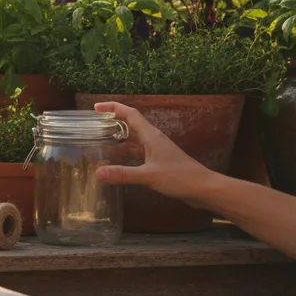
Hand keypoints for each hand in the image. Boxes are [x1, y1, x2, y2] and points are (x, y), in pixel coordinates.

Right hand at [92, 101, 218, 199]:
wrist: (202, 188)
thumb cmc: (179, 177)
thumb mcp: (148, 176)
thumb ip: (123, 174)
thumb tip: (97, 172)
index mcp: (151, 135)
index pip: (130, 114)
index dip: (113, 108)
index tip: (96, 107)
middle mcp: (153, 139)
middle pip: (130, 124)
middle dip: (113, 121)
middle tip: (93, 125)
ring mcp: (156, 150)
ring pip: (134, 139)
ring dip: (119, 137)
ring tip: (100, 141)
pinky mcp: (158, 161)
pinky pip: (138, 152)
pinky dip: (126, 153)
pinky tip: (118, 160)